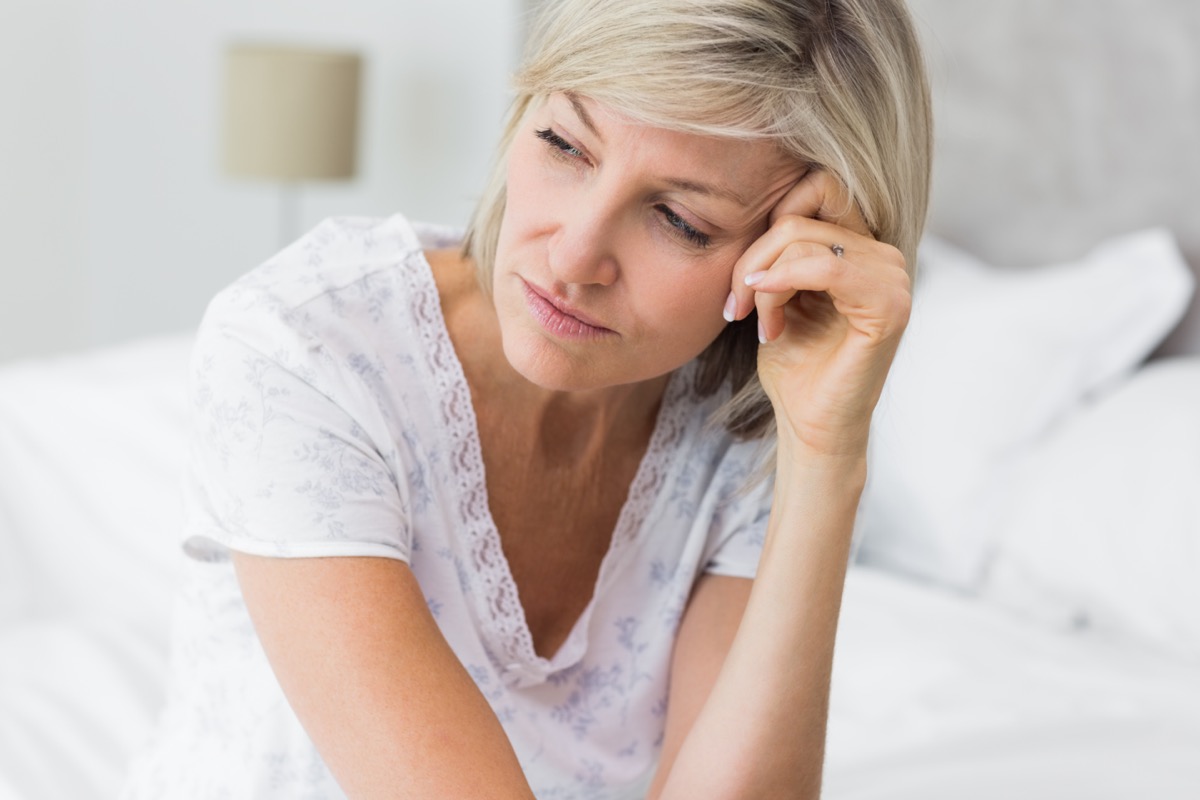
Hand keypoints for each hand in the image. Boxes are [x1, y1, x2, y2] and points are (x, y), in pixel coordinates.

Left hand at [727, 170, 911, 458]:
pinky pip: (825, 266)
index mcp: (860, 248)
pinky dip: (782, 283)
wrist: (811, 424)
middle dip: (752, 260)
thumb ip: (780, 251)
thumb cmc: (794, 365)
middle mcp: (884, 256)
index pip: (816, 189)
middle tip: (736, 308)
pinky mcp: (889, 306)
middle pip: (799, 217)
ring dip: (763, 281)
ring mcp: (893, 278)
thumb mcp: (778, 294)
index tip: (742, 277)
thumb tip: (758, 208)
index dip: (768, 223)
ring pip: (803, 240)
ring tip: (756, 322)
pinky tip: (764, 312)